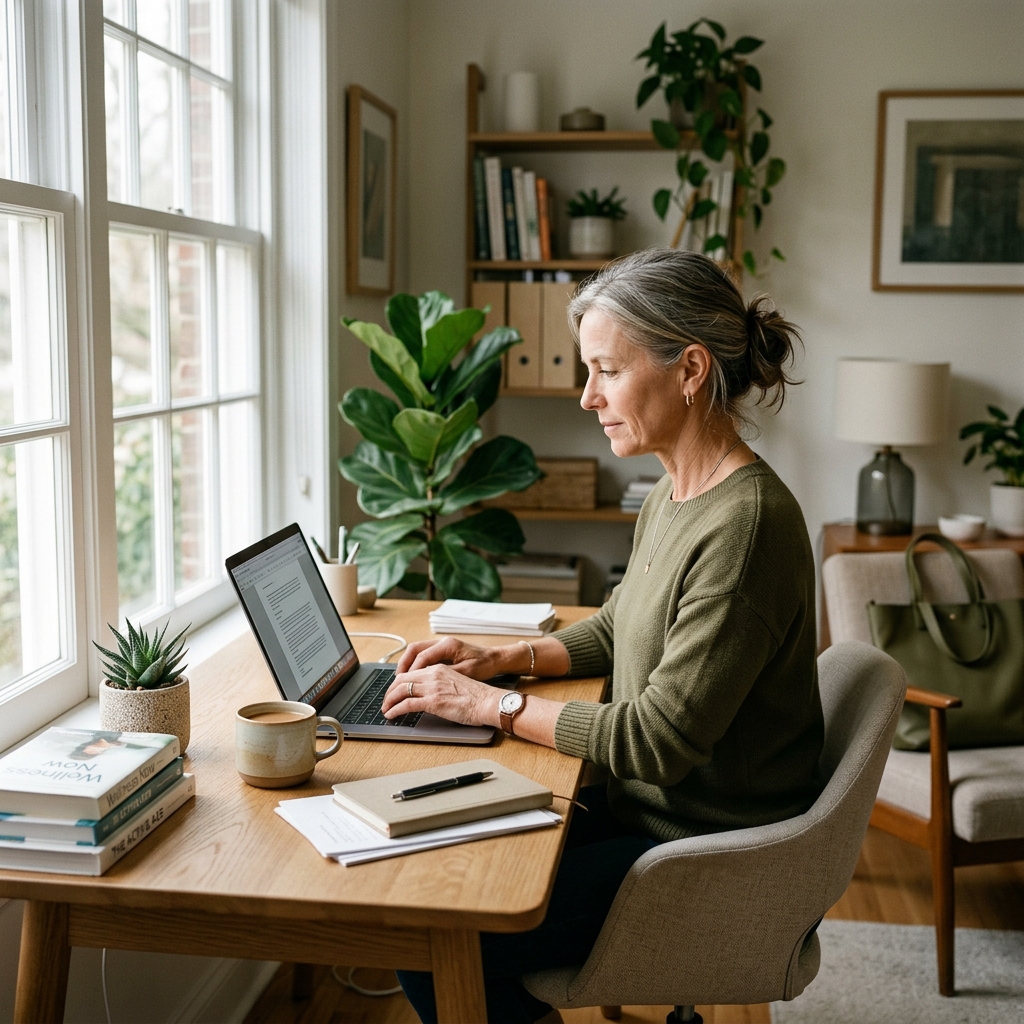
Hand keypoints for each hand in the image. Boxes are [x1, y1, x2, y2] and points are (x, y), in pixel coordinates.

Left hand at [382, 664, 503, 727]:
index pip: (411, 672)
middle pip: (401, 679)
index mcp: (439, 668)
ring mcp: (432, 687)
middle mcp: (433, 674)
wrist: (487, 701)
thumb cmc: (477, 696)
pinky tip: (392, 715)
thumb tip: (428, 695)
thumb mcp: (454, 683)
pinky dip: (395, 710)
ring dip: (389, 701)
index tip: (394, 691)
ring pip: (401, 690)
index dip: (398, 683)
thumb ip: (440, 685)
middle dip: (389, 692)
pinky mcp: (433, 701)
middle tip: (386, 702)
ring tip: (385, 710)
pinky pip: (406, 704)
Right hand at [395, 637, 518, 679]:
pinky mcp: (442, 651)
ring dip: (407, 665)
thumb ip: (446, 676)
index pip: (422, 656)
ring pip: (416, 651)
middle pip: (414, 650)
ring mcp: (441, 645)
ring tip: (400, 680)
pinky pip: (423, 655)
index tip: (404, 684)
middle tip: (396, 682)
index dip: (412, 672)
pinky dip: (415, 665)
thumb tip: (428, 682)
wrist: (496, 659)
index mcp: (447, 645)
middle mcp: (442, 642)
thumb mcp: (466, 673)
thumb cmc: (484, 665)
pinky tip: (412, 677)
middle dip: (403, 666)